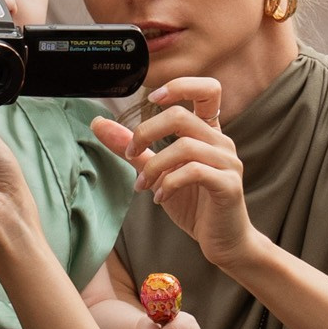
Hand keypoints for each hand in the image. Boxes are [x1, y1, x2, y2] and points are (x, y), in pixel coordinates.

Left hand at [91, 78, 255, 271]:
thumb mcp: (157, 172)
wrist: (223, 242)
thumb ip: (133, 148)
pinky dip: (169, 183)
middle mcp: (221, 142)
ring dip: (154, 166)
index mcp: (208, 133)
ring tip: (143, 186)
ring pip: (185, 146)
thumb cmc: (195, 205)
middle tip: (130, 154)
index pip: (208, 89)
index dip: (179, 86)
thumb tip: (98, 123)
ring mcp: (228, 163)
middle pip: (181, 117)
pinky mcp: (229, 185)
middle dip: (146, 133)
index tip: (150, 99)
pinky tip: (160, 198)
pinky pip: (194, 172)